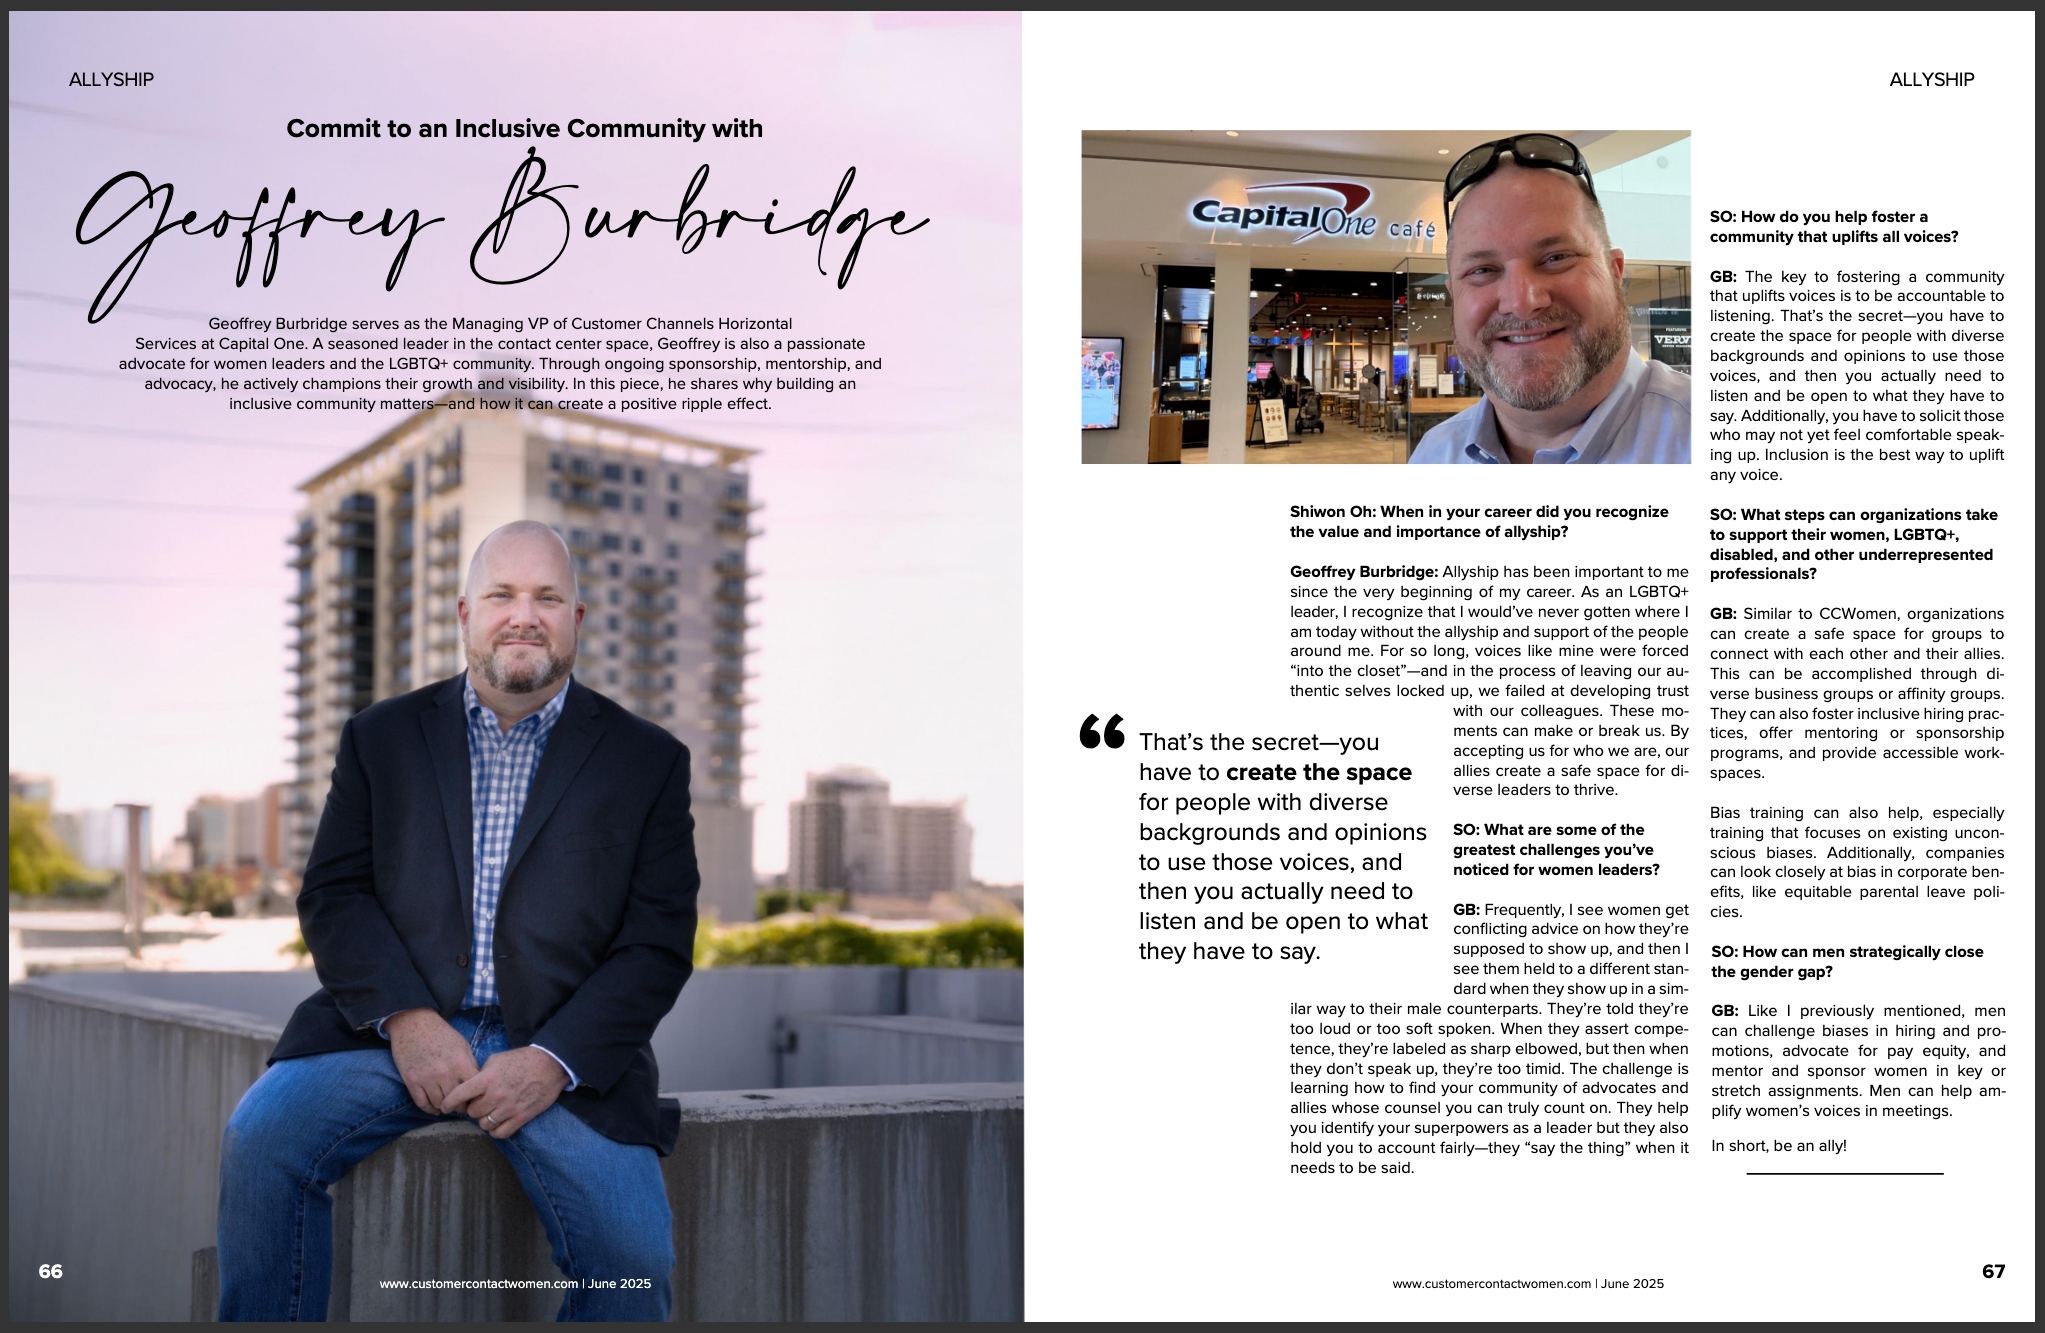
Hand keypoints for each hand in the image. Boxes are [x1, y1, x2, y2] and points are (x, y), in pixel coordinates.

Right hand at [386, 1008, 480, 1114]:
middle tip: (461, 1107)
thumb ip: (470, 1064)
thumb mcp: (462, 1045)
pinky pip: (422, 1103)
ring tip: (448, 1107)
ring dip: (445, 1108)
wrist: (414, 1024)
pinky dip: (429, 1109)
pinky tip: (434, 1108)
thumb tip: (476, 1082)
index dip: (475, 1097)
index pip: (472, 1090)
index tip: (474, 1100)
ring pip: (439, 1104)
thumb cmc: (441, 1033)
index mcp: (460, 1063)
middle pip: (456, 1101)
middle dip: (460, 1106)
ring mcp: (426, 1078)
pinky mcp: (411, 1081)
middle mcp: (444, 1073)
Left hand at [447, 1047, 569, 1138]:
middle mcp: (496, 1096)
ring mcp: (509, 1108)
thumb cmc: (523, 1059)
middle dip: (472, 1108)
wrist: (551, 1065)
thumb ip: (482, 1073)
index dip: (449, 1102)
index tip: (445, 1106)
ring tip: (489, 1112)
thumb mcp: (497, 1059)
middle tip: (478, 1104)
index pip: (459, 1095)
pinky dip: (495, 1130)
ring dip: (484, 1119)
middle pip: (472, 1112)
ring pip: (484, 1124)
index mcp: (487, 1079)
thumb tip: (471, 1084)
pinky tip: (497, 1123)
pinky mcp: (521, 1117)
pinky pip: (500, 1133)